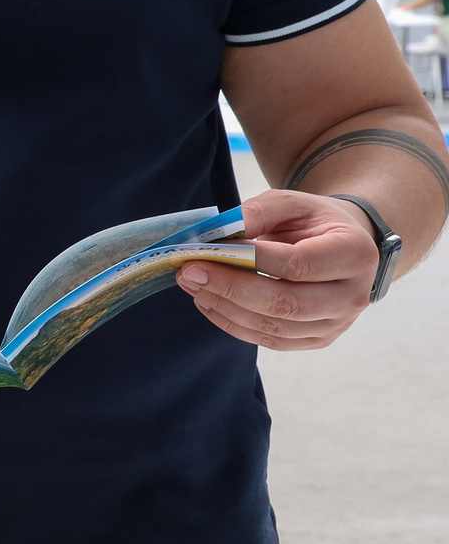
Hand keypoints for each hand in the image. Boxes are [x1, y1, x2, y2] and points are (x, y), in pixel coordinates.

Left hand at [179, 189, 379, 349]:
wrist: (345, 246)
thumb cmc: (314, 222)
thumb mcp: (291, 203)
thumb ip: (257, 213)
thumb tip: (219, 236)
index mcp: (354, 254)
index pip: (297, 265)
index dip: (250, 261)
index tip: (206, 252)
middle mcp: (353, 296)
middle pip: (285, 303)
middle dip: (229, 288)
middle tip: (189, 272)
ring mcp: (336, 324)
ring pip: (274, 326)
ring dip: (225, 308)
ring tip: (192, 285)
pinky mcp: (317, 339)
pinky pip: (270, 340)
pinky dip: (233, 324)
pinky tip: (208, 302)